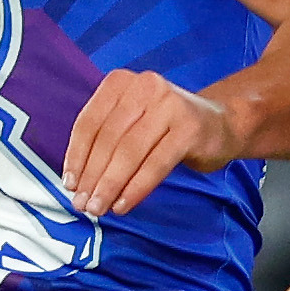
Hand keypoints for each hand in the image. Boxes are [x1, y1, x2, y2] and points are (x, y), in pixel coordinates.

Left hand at [62, 69, 232, 218]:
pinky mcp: (188, 128)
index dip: (76, 157)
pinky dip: (135, 188)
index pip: (89, 122)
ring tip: (100, 208)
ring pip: (129, 152)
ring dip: (110, 185)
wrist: (219, 126)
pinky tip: (123, 204)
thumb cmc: (165, 128)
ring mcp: (169, 105)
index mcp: (121, 82)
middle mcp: (144, 86)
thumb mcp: (131, 122)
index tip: (70, 185)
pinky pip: (155, 164)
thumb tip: (76, 181)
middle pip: (108, 139)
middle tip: (83, 205)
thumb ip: (105, 140)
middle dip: (92, 176)